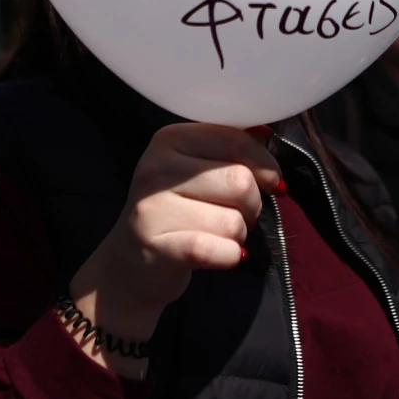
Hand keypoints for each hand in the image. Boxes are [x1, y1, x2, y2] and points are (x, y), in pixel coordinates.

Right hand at [69, 123, 282, 374]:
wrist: (130, 264)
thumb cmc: (175, 212)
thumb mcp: (197, 170)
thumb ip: (230, 149)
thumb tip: (266, 134)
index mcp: (169, 139)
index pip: (237, 141)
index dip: (265, 165)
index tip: (269, 181)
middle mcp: (156, 168)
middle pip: (241, 182)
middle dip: (252, 205)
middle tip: (236, 214)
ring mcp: (152, 208)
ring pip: (234, 221)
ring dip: (238, 235)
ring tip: (216, 235)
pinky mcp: (156, 247)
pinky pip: (219, 250)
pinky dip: (230, 256)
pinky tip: (218, 255)